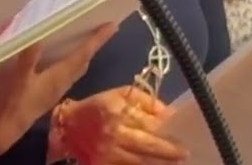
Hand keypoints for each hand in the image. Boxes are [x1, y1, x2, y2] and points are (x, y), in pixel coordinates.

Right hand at [0, 25, 114, 163]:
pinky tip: (59, 61)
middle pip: (83, 62)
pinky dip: (69, 63)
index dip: (97, 40)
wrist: (6, 127)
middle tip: (101, 32)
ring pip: (75, 69)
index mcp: (59, 76)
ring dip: (82, 55)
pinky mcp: (46, 93)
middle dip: (93, 46)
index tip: (112, 26)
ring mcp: (54, 89)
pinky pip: (65, 74)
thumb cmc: (14, 101)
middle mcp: (62, 82)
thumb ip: (29, 57)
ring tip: (85, 42)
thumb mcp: (19, 77)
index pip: (83, 54)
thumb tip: (39, 36)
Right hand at [54, 87, 186, 164]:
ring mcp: (109, 153)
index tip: (184, 135)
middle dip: (172, 152)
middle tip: (185, 153)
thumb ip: (146, 101)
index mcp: (117, 111)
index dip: (170, 131)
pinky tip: (156, 164)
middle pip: (151, 146)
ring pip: (144, 162)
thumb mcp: (119, 94)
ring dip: (163, 163)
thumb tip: (171, 115)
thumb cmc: (97, 107)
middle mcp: (114, 133)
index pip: (152, 124)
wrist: (67, 127)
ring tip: (175, 162)